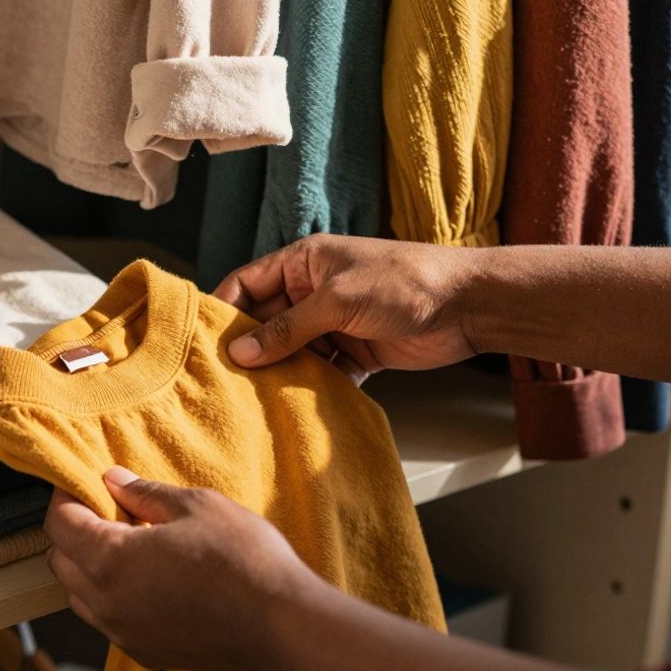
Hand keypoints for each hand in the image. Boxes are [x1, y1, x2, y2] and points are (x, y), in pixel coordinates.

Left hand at [43, 466, 320, 670]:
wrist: (281, 622)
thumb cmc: (242, 558)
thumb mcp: (194, 505)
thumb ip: (144, 493)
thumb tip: (113, 480)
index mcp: (110, 560)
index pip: (58, 524)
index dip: (65, 496)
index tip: (83, 482)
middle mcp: (106, 603)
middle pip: (61, 561)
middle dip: (74, 531)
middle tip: (109, 508)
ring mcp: (123, 633)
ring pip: (80, 595)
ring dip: (90, 566)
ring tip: (130, 543)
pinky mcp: (144, 651)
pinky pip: (108, 620)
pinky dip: (113, 595)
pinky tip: (149, 578)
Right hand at [213, 234, 478, 378]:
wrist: (468, 305)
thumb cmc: (404, 282)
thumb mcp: (337, 300)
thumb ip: (288, 328)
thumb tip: (241, 353)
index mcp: (303, 262)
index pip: (247, 283)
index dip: (223, 310)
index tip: (202, 342)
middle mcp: (313, 291)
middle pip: (266, 322)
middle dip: (249, 349)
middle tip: (224, 381)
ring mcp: (334, 323)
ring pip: (291, 352)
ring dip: (278, 374)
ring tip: (254, 401)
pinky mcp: (355, 352)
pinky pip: (321, 372)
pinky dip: (311, 389)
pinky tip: (297, 408)